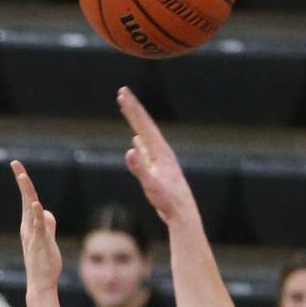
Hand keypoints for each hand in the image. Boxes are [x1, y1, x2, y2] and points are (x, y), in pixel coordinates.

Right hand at [10, 160, 60, 292]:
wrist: (40, 283)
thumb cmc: (44, 263)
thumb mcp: (47, 240)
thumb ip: (47, 225)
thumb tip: (46, 212)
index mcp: (30, 225)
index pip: (28, 200)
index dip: (24, 184)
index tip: (18, 167)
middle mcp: (28, 227)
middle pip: (26, 199)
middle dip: (21, 180)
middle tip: (15, 163)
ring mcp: (33, 234)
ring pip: (30, 209)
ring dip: (27, 193)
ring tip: (23, 176)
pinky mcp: (39, 243)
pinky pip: (38, 226)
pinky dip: (37, 215)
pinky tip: (37, 204)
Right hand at [117, 86, 198, 225]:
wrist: (183, 214)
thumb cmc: (168, 202)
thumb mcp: (152, 186)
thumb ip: (140, 168)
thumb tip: (130, 150)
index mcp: (161, 152)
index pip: (144, 125)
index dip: (132, 109)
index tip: (122, 93)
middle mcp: (162, 152)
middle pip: (146, 125)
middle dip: (133, 109)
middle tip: (122, 92)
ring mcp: (161, 160)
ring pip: (146, 136)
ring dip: (136, 123)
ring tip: (128, 111)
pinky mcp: (159, 170)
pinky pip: (148, 150)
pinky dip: (141, 142)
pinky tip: (137, 140)